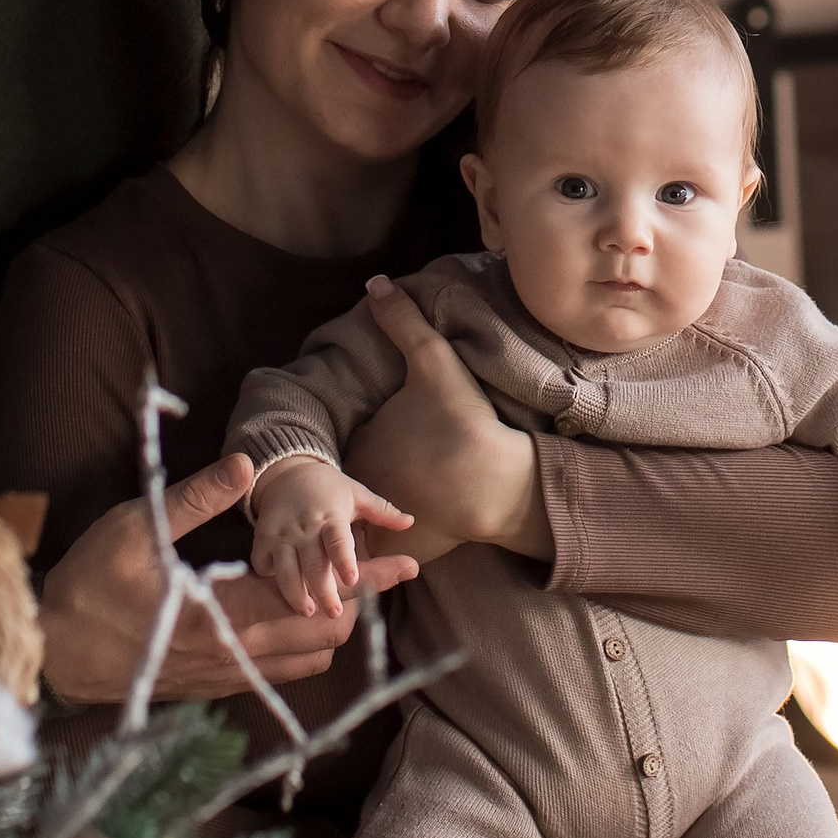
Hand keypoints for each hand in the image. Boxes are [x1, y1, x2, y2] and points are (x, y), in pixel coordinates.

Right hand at [36, 450, 416, 703]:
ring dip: (334, 624)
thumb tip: (247, 462)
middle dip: (359, 602)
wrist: (53, 652)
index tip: (404, 563)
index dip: (364, 581)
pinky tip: (301, 612)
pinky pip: (278, 671)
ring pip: (306, 661)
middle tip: (382, 566)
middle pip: (324, 638)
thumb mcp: (137, 527)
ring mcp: (224, 678)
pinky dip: (304, 641)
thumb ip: (197, 497)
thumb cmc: (90, 584)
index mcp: (220, 618)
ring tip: (348, 584)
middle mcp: (233, 657)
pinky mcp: (212, 685)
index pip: (312, 599)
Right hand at [249, 450, 413, 616]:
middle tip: (335, 612)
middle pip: (313, 563)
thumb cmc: (329, 488)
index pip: (338, 540)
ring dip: (295, 592)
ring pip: (286, 569)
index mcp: (331, 516)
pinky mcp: (262, 540)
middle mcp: (306, 526)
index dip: (344, 560)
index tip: (352, 580)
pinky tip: (278, 595)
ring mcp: (282, 534)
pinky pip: (262, 563)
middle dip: (323, 590)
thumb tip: (410, 522)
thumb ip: (383, 512)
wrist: (289, 472)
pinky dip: (268, 580)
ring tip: (308, 611)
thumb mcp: (357, 494)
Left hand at [345, 273, 550, 563]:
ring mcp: (383, 530)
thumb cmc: (464, 425)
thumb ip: (403, 322)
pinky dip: (385, 549)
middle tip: (360, 475)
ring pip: (359, 525)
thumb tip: (376, 282)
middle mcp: (362, 494)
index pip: (336, 449)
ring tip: (371, 511)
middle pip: (345, 487)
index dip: (341, 446)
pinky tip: (394, 540)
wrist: (501, 486)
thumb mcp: (433, 363)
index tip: (353, 442)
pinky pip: (385, 554)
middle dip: (345, 484)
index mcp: (359, 450)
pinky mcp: (407, 555)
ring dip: (359, 521)